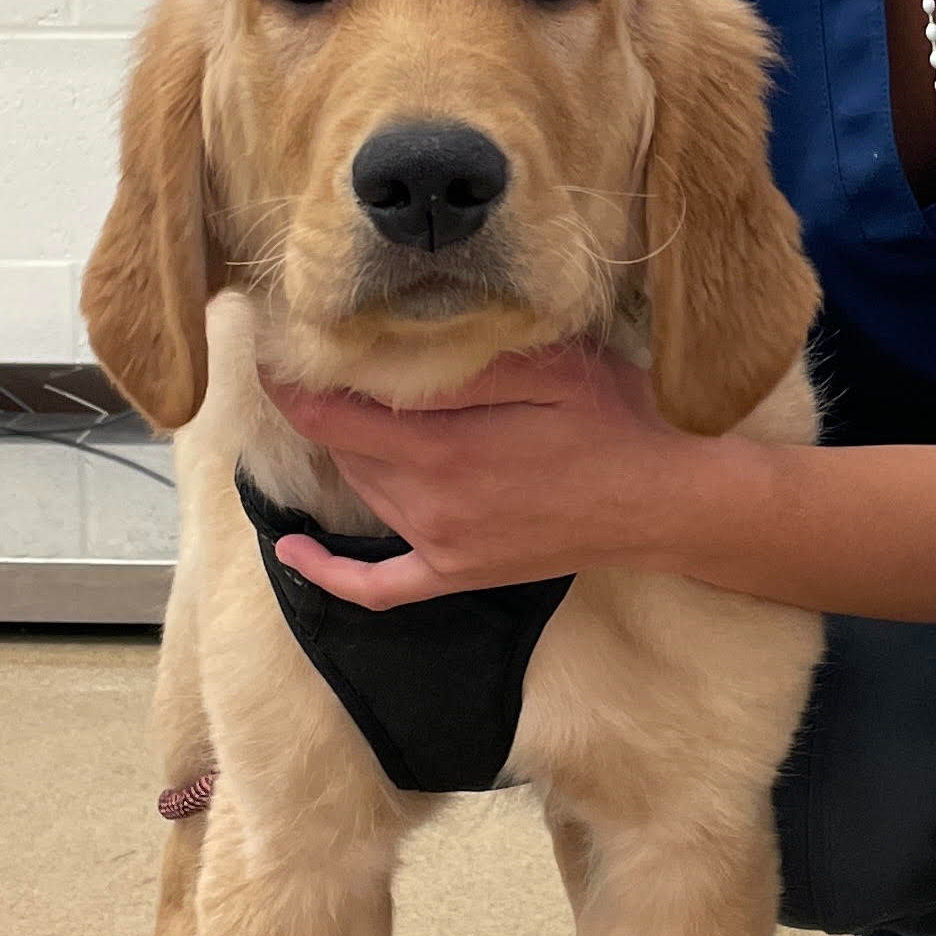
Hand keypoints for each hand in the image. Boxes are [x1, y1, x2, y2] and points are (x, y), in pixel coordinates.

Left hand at [258, 345, 683, 608]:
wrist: (665, 503)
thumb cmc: (616, 422)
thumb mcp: (550, 370)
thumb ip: (468, 366)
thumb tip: (389, 352)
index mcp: (442, 450)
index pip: (333, 416)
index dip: (293, 383)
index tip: (270, 349)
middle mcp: (428, 504)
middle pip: (344, 450)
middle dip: (325, 408)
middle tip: (318, 365)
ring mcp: (440, 545)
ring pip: (362, 493)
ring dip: (345, 454)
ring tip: (335, 412)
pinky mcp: (457, 573)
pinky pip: (377, 585)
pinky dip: (328, 572)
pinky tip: (294, 552)